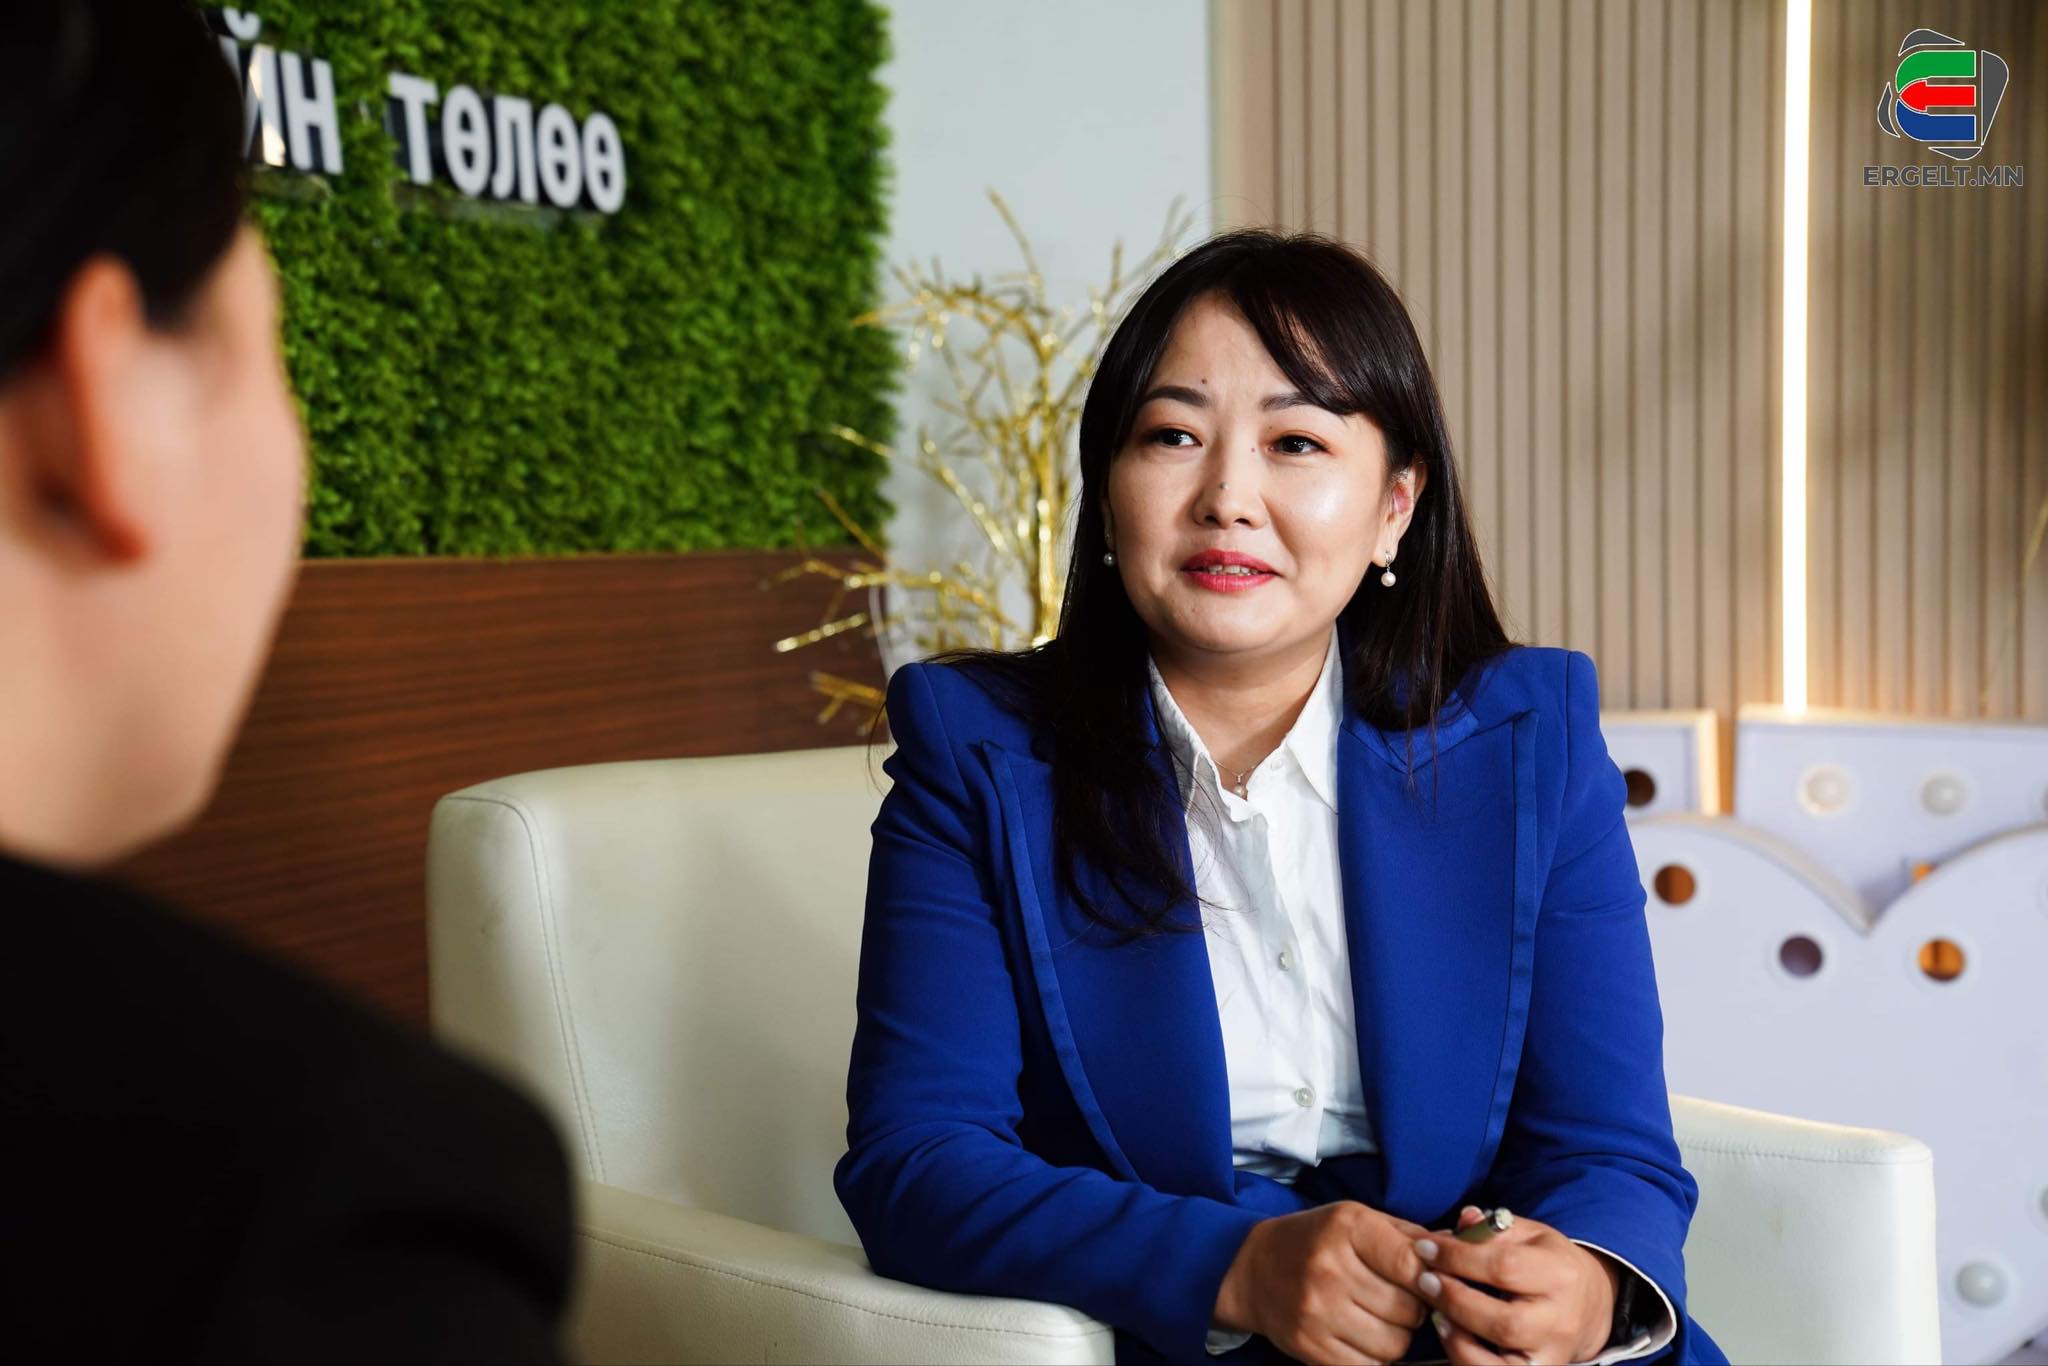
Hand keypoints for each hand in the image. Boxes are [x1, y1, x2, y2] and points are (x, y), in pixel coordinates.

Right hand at [1213, 1200, 1436, 1364]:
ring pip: (1395, 1344)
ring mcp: (1317, 1311)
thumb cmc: (1317, 1241)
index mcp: (1347, 1228)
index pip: (1414, 1264)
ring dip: (1396, 1336)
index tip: (1431, 1282)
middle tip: (1399, 1299)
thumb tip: (1466, 1250)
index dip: (1433, 1280)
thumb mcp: (1358, 1221)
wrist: (1255, 1270)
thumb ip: (1411, 1237)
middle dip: (1414, 1309)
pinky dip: (1374, 1358)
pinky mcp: (1309, 1346)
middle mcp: (1330, 1268)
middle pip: (1409, 1310)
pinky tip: (1362, 1336)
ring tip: (1378, 1317)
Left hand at [1410, 1206, 1618, 1364]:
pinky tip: (1449, 1334)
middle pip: (1502, 1321)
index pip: (1504, 1268)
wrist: (1589, 1306)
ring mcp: (1550, 1356)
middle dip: (1454, 1298)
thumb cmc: (1551, 1265)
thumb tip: (1464, 1220)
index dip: (1458, 1257)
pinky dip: (1466, 1359)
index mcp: (1561, 1276)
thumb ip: (1494, 1229)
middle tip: (1425, 1279)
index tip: (1426, 1247)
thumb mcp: (1531, 1236)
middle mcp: (1560, 1322)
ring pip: (1498, 1362)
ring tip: (1434, 1309)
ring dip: (1456, 1336)